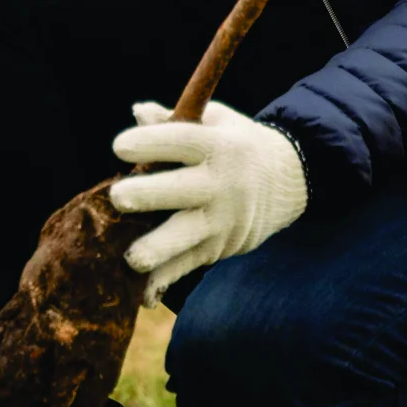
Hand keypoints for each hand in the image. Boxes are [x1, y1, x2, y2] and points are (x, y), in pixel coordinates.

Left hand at [109, 99, 307, 303]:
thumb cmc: (235, 144)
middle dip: (149, 196)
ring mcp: (222, 220)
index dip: (151, 143)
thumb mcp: (215, 122)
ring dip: (159, 248)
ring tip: (132, 258)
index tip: (119, 147)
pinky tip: (142, 293)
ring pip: (187, 236)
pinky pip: (188, 264)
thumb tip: (138, 113)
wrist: (288, 181)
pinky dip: (165, 279)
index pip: (183, 142)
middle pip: (182, 191)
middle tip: (118, 198)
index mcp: (218, 146)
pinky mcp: (220, 248)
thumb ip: (174, 119)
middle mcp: (221, 184)